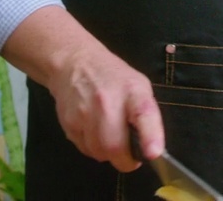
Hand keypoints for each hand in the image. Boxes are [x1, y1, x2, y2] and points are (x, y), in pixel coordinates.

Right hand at [45, 43, 164, 171]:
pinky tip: (93, 131)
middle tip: (128, 155)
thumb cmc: (113, 78)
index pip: (143, 114)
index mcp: (133, 92)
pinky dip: (92, 147)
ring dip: (106, 153)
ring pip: (98, 152)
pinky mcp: (68, 122)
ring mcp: (85, 112)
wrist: (73, 63)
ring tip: (109, 136)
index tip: (153, 153)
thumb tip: (151, 149)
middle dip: (124, 160)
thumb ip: (146, 115)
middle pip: (115, 147)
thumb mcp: (138, 86)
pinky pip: (84, 149)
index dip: (150, 136)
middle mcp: (107, 101)